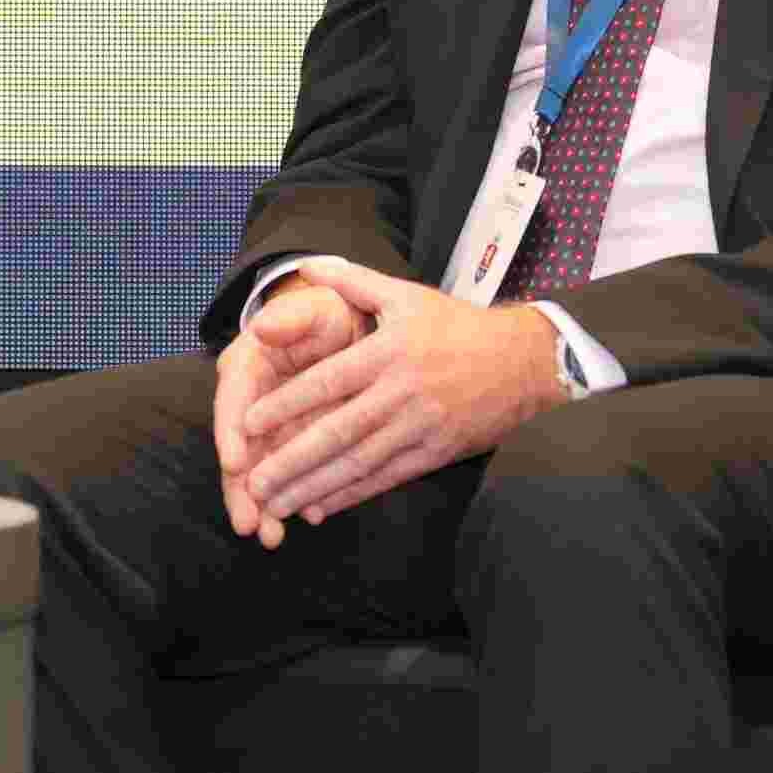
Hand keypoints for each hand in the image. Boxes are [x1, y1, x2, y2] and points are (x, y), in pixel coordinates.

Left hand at [231, 256, 567, 532]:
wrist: (522, 362)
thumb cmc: (455, 326)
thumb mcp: (405, 295)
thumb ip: (353, 282)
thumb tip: (309, 265)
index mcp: (387, 353)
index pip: (328, 382)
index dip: (288, 404)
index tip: (250, 423)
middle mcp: (400, 394)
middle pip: (338, 433)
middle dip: (293, 460)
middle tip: (254, 482)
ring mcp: (419, 427)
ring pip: (360, 463)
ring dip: (317, 486)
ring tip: (278, 504)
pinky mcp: (436, 453)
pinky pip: (387, 477)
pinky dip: (353, 494)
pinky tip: (323, 507)